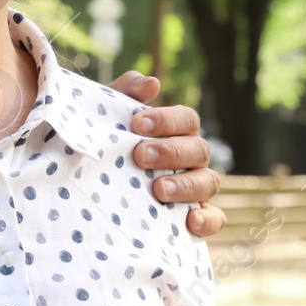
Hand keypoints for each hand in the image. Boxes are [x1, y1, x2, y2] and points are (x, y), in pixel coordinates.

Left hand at [108, 70, 226, 238]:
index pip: (186, 119)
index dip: (166, 120)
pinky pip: (215, 219)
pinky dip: (209, 220)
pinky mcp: (194, 217)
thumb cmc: (104, 145)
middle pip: (199, 149)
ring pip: (209, 182)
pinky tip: (190, 221)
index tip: (137, 123)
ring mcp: (195, 187)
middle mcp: (190, 157)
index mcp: (175, 132)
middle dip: (171, 152)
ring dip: (187, 185)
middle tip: (140, 156)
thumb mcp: (105, 119)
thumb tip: (151, 83)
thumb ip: (124, 95)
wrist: (90, 188)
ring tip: (159, 190)